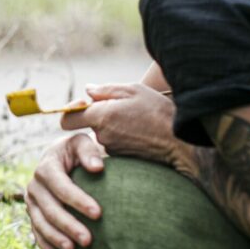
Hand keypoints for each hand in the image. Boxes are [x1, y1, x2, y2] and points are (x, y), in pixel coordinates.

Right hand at [26, 132, 106, 248]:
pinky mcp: (33, 212)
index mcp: (46, 166)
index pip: (60, 185)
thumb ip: (89, 151)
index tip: (98, 213)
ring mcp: (31, 200)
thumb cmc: (78, 152)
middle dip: (68, 225)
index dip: (78, 200)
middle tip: (89, 240)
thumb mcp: (82, 143)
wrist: (62, 158)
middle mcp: (34, 184)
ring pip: (40, 222)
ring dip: (56, 238)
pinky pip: (35, 231)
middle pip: (50, 208)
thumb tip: (97, 167)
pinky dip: (44, 244)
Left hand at [60, 82, 176, 164]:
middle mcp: (102, 136)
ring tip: (136, 120)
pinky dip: (123, 137)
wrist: (182, 143)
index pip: (68, 119)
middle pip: (89, 124)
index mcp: (101, 117)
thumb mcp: (133, 90)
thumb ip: (106, 90)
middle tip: (123, 108)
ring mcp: (112, 149)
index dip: (72, 111)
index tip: (83, 105)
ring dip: (114, 126)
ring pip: (104, 134)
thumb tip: (88, 91)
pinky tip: (140, 132)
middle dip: (101, 115)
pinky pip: (115, 143)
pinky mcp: (122, 158)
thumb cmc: (159, 112)